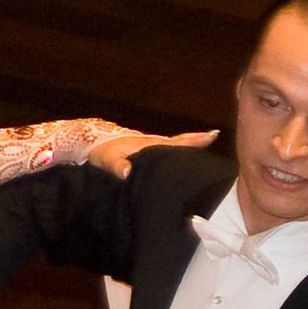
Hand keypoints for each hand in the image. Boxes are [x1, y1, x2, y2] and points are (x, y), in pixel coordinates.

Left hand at [89, 128, 219, 178]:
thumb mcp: (107, 158)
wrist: (91, 143)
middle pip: (179, 143)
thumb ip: (117, 166)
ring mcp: (149, 148)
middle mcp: (153, 145)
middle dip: (197, 142)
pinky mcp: (144, 155)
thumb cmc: (101, 151)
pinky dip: (175, 156)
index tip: (213, 135)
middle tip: (216, 141)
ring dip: (187, 149)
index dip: (193, 140)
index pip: (175, 142)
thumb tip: (128, 173)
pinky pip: (164, 155)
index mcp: (149, 145)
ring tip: (205, 154)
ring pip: (173, 149)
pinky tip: (179, 165)